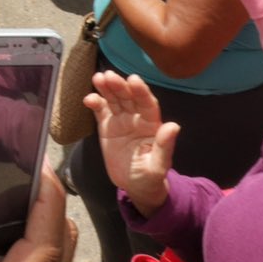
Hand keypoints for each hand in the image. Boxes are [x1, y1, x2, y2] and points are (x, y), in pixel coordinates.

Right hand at [91, 71, 176, 215]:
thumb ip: (165, 147)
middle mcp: (136, 118)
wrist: (134, 185)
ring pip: (114, 100)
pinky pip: (101, 111)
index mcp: (151, 124)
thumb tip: (174, 126)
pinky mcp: (107, 126)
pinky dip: (95, 103)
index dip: (141, 91)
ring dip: (106, 88)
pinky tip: (88, 98)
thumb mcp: (158, 166)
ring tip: (98, 78)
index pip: (147, 104)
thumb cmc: (150, 177)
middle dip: (119, 86)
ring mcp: (121, 120)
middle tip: (109, 76)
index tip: (133, 79)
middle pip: (128, 97)